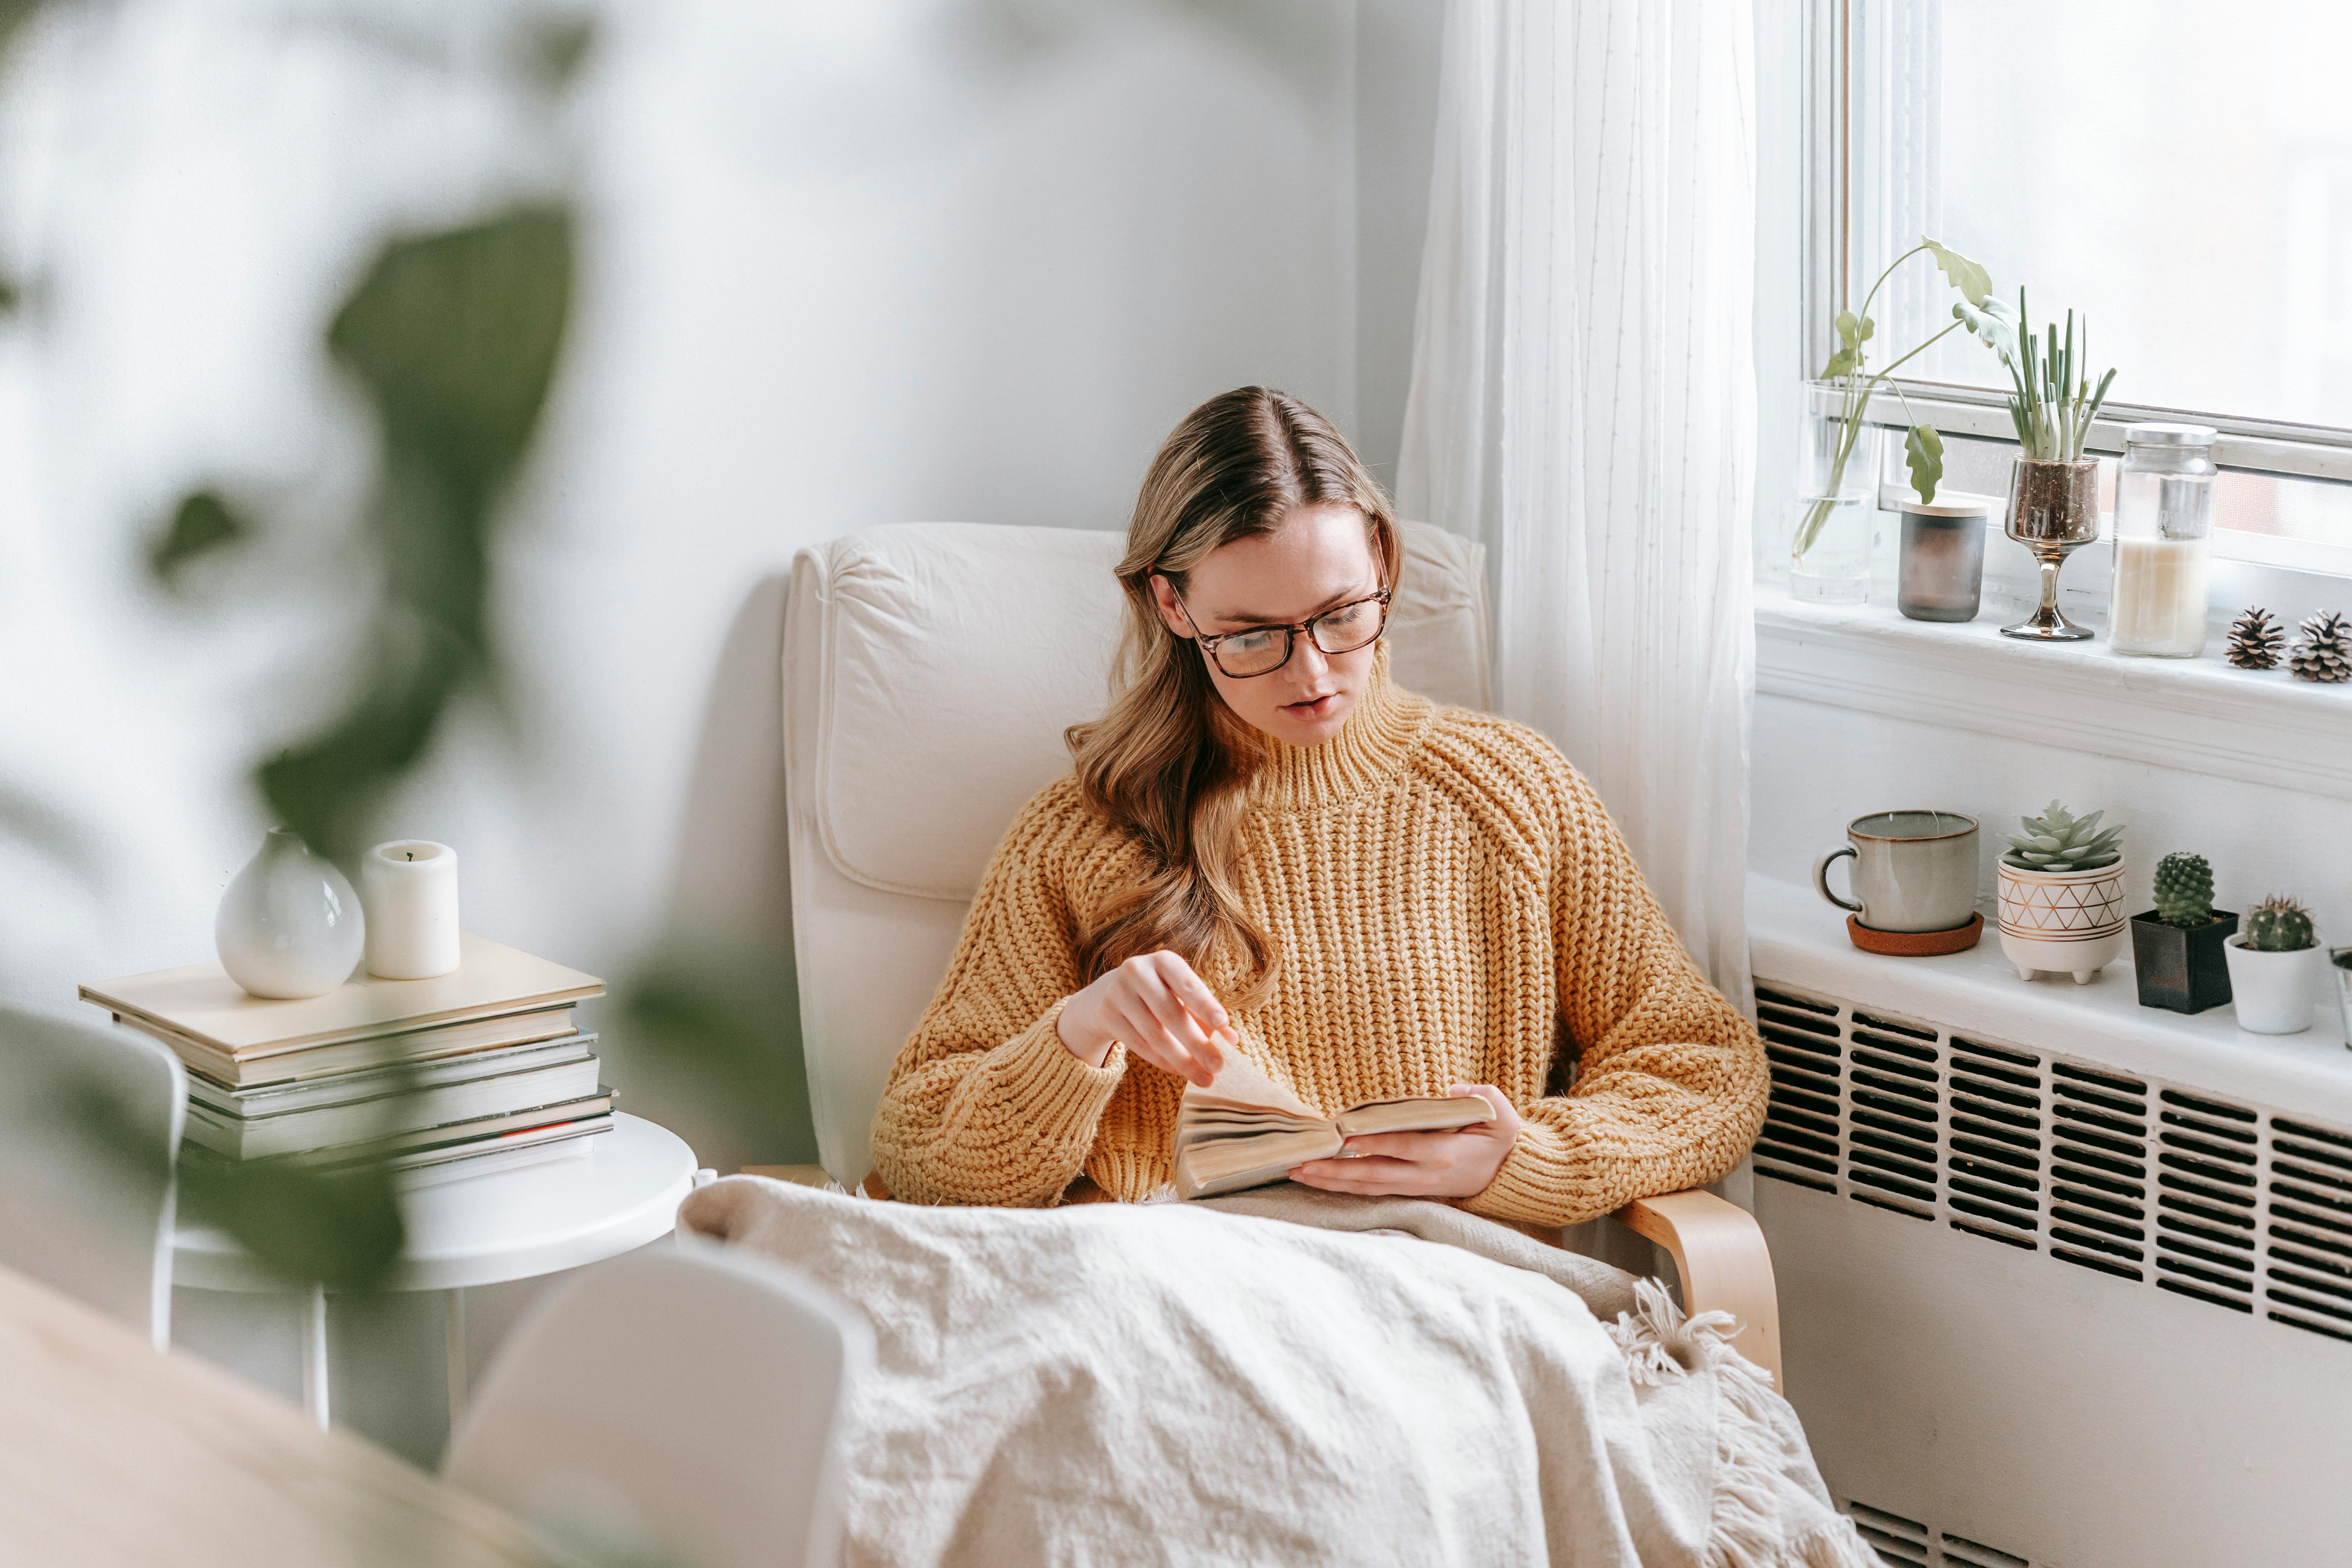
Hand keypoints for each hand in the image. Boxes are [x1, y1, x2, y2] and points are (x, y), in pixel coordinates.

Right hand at [1057, 950, 1231, 1087]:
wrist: (1107, 994)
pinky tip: (1179, 1071)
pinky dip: (1162, 1060)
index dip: (1205, 1003)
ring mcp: (1118, 993)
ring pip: (1154, 1034)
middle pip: (1170, 1013)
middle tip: (1218, 1066)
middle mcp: (1137, 971)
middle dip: (1197, 1043)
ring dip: (1182, 1060)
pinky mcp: (1106, 1015)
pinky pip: (1139, 1044)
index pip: (1187, 984)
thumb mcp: (1181, 995)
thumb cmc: (1159, 994)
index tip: (1222, 1023)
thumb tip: (1232, 1040)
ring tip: (1203, 1078)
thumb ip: (1207, 1014)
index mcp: (1163, 961)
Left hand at [1288, 1085, 1520, 1199]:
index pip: (1404, 1147)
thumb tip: (1453, 1089)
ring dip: (1332, 1181)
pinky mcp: (1409, 1191)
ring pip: (1367, 1186)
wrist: (1506, 1174)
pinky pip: (1371, 1190)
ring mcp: (1415, 1187)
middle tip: (1302, 1163)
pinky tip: (1320, 1180)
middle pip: (1374, 1174)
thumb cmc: (1499, 1139)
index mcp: (1445, 1155)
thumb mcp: (1500, 1115)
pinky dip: (1344, 1186)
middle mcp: (1425, 1176)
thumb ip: (1481, 1098)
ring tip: (1299, 1173)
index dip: (1375, 1143)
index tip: (1345, 1137)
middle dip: (1336, 1170)